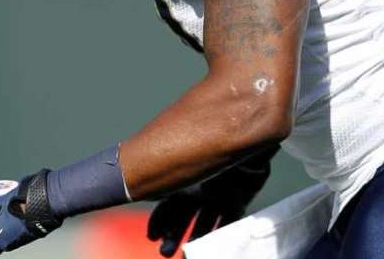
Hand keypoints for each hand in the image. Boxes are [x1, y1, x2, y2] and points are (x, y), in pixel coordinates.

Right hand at [146, 151, 273, 256]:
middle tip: (165, 252)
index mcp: (185, 178)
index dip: (159, 221)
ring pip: (204, 222)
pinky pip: (229, 220)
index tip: (152, 236)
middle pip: (184, 216)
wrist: (241, 135)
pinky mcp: (239, 198)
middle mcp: (200, 187)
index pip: (168, 204)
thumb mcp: (183, 170)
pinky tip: (213, 245)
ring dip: (195, 237)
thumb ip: (165, 185)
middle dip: (174, 234)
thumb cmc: (208, 149)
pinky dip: (221, 232)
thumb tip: (142, 192)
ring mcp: (219, 194)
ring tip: (186, 252)